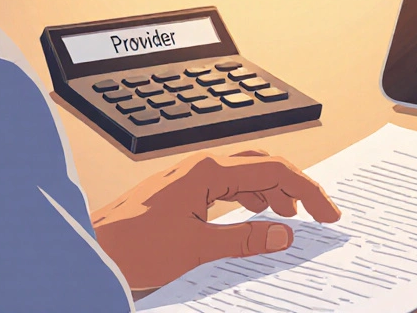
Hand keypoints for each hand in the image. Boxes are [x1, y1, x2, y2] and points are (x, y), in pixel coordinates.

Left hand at [91, 150, 340, 289]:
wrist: (89, 250)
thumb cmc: (130, 247)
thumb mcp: (196, 249)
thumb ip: (245, 239)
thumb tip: (284, 235)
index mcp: (207, 171)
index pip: (273, 170)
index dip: (306, 190)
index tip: (327, 213)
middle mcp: (200, 167)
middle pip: (263, 165)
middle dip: (294, 187)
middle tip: (317, 212)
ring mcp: (189, 177)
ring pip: (246, 175)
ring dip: (273, 193)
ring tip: (289, 217)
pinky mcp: (181, 192)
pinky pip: (227, 187)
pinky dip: (250, 199)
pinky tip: (255, 215)